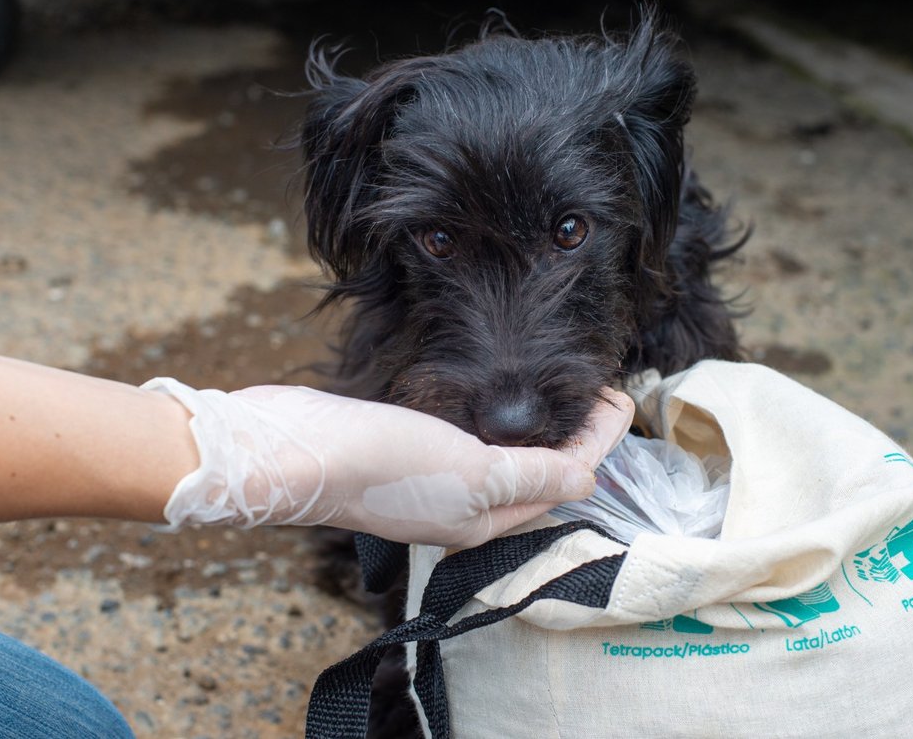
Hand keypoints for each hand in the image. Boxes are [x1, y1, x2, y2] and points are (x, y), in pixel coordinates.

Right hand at [145, 380, 633, 546]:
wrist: (291, 452)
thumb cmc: (380, 464)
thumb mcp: (469, 471)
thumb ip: (530, 474)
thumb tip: (588, 478)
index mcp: (484, 520)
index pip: (562, 481)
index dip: (599, 441)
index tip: (621, 397)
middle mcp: (461, 508)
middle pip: (536, 475)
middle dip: (573, 437)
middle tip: (599, 391)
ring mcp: (430, 482)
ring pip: (501, 460)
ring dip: (534, 430)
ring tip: (558, 394)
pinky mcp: (402, 453)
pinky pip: (464, 442)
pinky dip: (491, 422)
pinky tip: (491, 400)